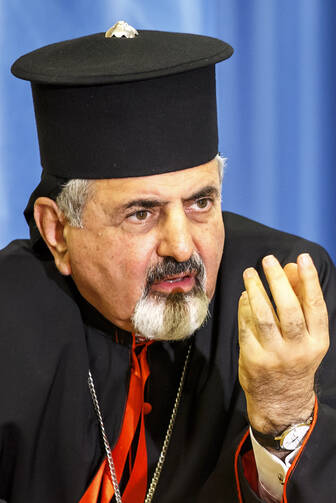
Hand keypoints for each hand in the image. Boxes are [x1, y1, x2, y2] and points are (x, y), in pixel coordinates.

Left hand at [238, 253, 328, 433]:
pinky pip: (247, 327)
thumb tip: (292, 267)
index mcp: (317, 341)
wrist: (281, 401)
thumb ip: (300, 301)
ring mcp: (274, 356)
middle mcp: (298, 349)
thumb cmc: (295, 359)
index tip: (301, 258)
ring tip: (250, 273)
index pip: (315, 305)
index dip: (309, 280)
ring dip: (256, 290)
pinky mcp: (253, 360)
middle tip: (268, 260)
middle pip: (288, 309)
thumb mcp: (306, 335)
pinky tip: (245, 295)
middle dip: (277, 281)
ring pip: (264, 316)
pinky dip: (244, 308)